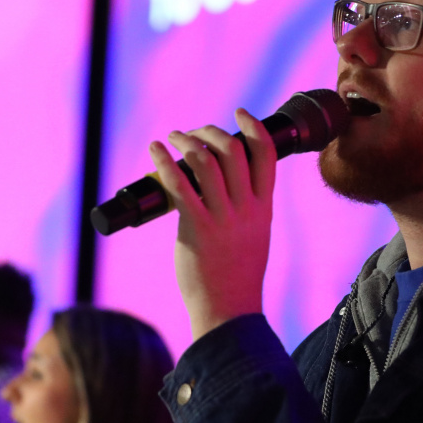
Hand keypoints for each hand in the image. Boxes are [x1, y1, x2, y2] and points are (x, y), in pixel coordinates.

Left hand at [148, 108, 276, 340]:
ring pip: (207, 162)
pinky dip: (165, 161)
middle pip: (233, 150)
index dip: (253, 127)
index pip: (267, 154)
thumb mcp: (256, 236)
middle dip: (210, 132)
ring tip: (173, 138)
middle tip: (192, 133)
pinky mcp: (197, 229)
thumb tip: (229, 185)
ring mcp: (223, 218)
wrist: (228, 309)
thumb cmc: (237, 276)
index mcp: (264, 208)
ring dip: (186, 141)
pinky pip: (180, 185)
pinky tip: (156, 150)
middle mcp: (247, 209)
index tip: (239, 113)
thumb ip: (249, 209)